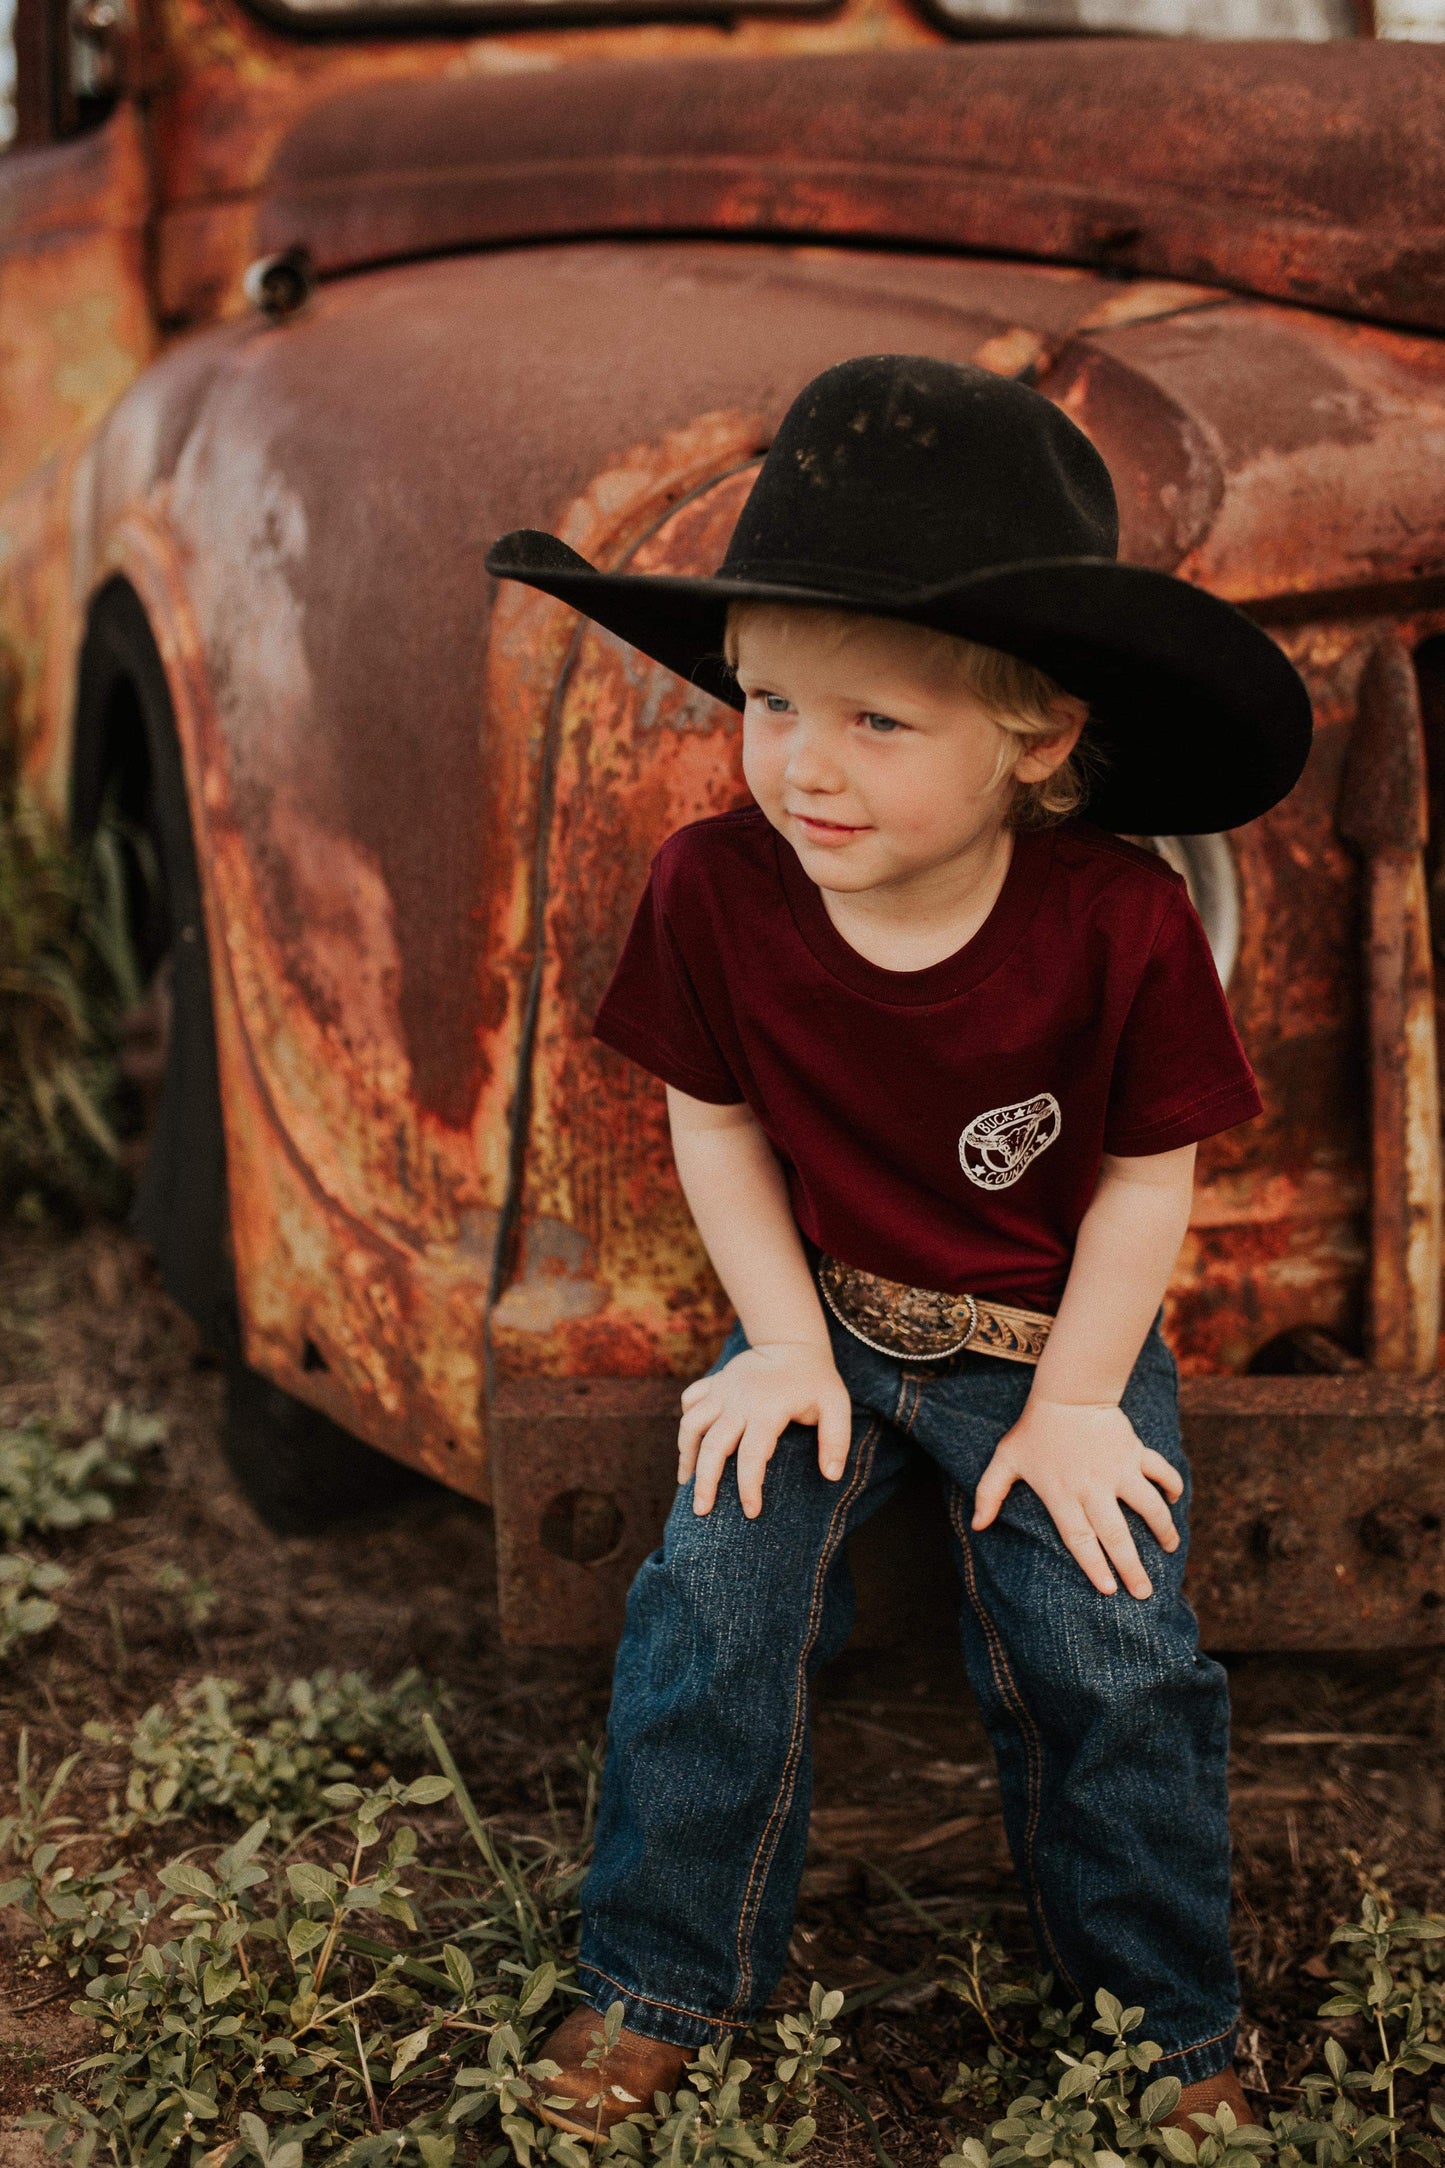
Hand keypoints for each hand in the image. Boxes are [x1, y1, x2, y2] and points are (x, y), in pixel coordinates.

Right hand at [678, 1342, 852, 1518]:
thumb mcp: (836, 1405)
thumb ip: (836, 1440)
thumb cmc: (816, 1379)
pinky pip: (690, 1400)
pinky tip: (689, 1445)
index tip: (751, 1512)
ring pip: (691, 1424)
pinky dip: (686, 1422)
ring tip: (686, 1482)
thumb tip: (831, 1476)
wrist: (791, 1340)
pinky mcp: (714, 1382)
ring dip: (686, 1455)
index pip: (753, 1456)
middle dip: (705, 1483)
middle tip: (702, 1511)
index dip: (750, 1487)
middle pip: (713, 1447)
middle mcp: (739, 1401)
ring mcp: (722, 1390)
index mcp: (768, 1410)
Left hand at [971, 1395, 1182, 1598]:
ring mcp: (1119, 1470)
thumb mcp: (1005, 1460)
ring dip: (1163, 1530)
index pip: (1081, 1540)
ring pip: (1149, 1507)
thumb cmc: (1033, 1429)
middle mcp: (1094, 1487)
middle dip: (1132, 1568)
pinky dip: (1171, 1485)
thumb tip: (977, 1526)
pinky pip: (1161, 1471)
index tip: (1109, 1591)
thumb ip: (988, 1493)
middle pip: (1116, 1536)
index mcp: (1063, 1495)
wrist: (1067, 1392)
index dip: (1095, 1567)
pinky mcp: (1135, 1452)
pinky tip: (1175, 1500)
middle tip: (1144, 1593)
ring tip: (1171, 1548)